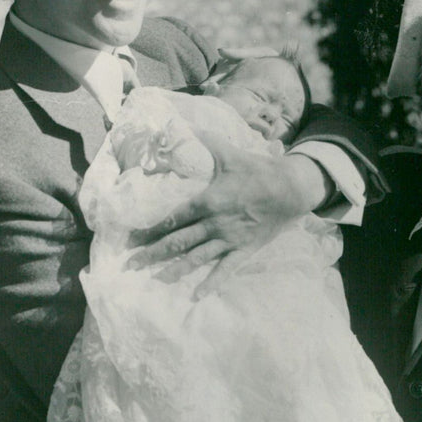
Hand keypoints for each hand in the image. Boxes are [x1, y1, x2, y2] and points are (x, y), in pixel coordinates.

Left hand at [127, 130, 332, 294]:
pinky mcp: (244, 250)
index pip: (172, 218)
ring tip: (154, 279)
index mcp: (208, 200)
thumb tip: (178, 125)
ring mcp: (229, 239)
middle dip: (153, 252)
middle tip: (131, 264)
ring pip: (197, 257)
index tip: (130, 238)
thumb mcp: (228, 153)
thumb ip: (203, 141)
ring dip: (174, 269)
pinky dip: (211, 283)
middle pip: (178, 241)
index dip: (150, 229)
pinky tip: (197, 296)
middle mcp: (215, 223)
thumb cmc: (257, 170)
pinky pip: (226, 269)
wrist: (290, 188)